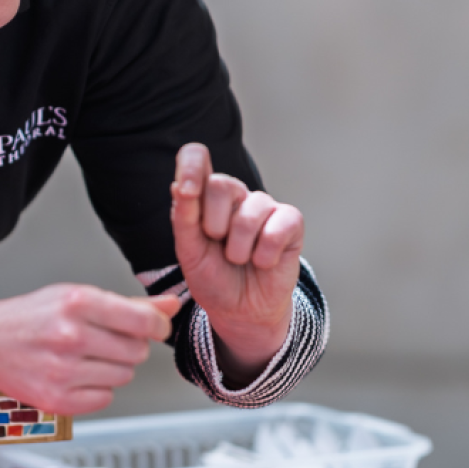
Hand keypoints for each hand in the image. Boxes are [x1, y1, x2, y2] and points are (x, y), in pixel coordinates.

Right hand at [0, 284, 182, 413]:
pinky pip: (105, 399)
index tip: (155, 327)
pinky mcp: (57, 401)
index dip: (157, 326)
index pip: (143, 322)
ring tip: (85, 356)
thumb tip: (170, 306)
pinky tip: (75, 375)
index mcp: (77, 302)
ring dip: (113, 368)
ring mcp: (62, 371)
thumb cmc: (33, 317)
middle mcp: (70, 336)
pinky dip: (97, 389)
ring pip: (124, 376)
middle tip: (103, 339)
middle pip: (137, 351)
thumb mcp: (78, 297)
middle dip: (129, 346)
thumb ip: (129, 305)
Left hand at [171, 143, 302, 385]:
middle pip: (220, 184)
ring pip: (248, 214)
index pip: (196, 157)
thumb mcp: (189, 251)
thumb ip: (184, 218)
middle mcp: (235, 194)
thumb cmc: (213, 277)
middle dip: (214, 226)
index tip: (186, 192)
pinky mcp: (290, 222)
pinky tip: (262, 262)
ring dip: (238, 250)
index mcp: (205, 195)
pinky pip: (277, 228)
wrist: (240, 311)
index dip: (190, 165)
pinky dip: (264, 255)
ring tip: (239, 260)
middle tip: (217, 245)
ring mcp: (264, 205)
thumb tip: (178, 185)